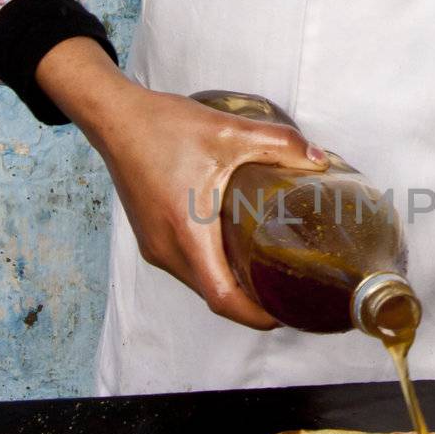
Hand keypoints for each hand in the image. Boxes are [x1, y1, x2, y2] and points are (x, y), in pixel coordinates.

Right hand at [35, 39, 328, 326]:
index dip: (256, 315)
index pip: (223, 297)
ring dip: (231, 287)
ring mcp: (155, 246)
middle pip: (214, 296)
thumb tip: (319, 161)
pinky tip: (237, 253)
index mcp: (187, 233)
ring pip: (199, 283)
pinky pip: (187, 268)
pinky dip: (213, 270)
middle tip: (290, 292)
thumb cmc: (162, 127)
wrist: (115, 118)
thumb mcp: (229, 132)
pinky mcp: (151, 238)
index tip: (286, 314)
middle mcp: (167, 250)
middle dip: (252, 304)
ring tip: (269, 276)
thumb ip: (279, 144)